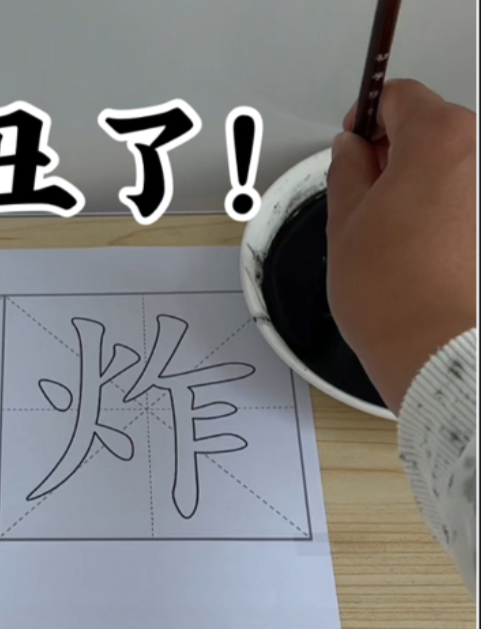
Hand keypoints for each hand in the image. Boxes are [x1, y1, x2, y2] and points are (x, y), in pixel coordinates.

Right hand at [326, 79, 476, 412]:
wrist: (439, 350)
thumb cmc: (393, 295)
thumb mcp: (343, 220)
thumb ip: (345, 168)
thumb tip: (351, 150)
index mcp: (438, 140)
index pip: (398, 95)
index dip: (366, 115)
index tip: (354, 140)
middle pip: (431, 127)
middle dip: (395, 150)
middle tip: (366, 193)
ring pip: (453, 164)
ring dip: (422, 182)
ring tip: (395, 231)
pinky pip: (469, 197)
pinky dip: (448, 210)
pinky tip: (424, 247)